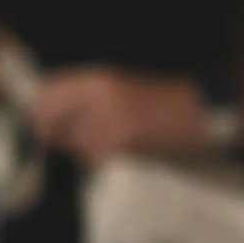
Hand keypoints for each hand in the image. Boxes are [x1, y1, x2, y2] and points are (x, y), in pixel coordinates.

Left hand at [26, 69, 210, 165]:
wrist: (202, 113)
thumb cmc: (164, 102)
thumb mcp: (121, 88)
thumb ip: (85, 98)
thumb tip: (50, 119)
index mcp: (96, 78)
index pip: (44, 95)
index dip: (41, 115)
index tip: (49, 127)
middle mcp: (97, 96)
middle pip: (53, 125)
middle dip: (63, 138)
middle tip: (88, 140)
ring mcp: (108, 121)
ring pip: (74, 147)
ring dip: (86, 152)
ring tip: (115, 145)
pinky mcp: (122, 144)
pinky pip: (96, 160)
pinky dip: (106, 163)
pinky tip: (126, 155)